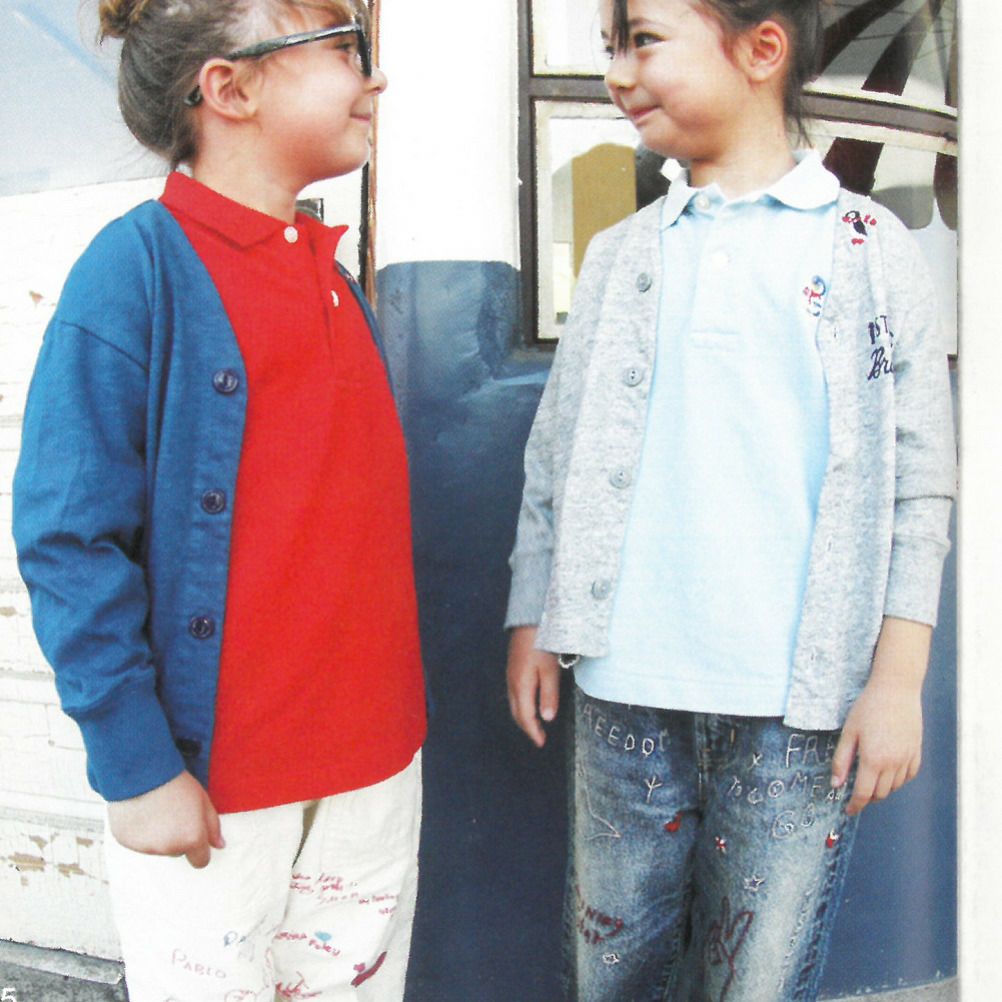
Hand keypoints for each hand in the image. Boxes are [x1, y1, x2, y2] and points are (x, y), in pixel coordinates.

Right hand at [108, 771, 224, 867]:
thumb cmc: (176, 783)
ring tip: (156, 810)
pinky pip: (138, 843)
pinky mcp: (127, 842)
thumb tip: (219, 845)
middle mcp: (169, 848)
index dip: (199, 850)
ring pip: (158, 847)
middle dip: (178, 838)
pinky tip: (141, 812)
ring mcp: (146, 847)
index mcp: (191, 838)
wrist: (142, 773)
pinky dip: (141, 832)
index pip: (200, 861)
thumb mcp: (203, 800)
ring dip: (159, 835)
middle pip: (178, 852)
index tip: (195, 837)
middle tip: (174, 813)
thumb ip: (213, 826)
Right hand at [507, 625, 560, 747]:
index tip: (542, 743)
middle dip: (527, 727)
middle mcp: (512, 683)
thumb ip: (549, 695)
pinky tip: (531, 702)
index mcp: (521, 686)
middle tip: (539, 737)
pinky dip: (522, 704)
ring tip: (536, 723)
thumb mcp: (550, 670)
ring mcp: (511, 675)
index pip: (525, 717)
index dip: (533, 732)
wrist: (529, 620)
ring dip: (524, 716)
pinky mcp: (513, 667)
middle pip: (517, 712)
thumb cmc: (542, 644)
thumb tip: (546, 719)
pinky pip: (515, 693)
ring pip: (515, 703)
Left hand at [831, 617, 930, 815]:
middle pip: (880, 793)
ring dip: (882, 790)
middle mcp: (893, 763)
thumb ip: (842, 760)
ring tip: (870, 783)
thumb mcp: (849, 732)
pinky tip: (889, 774)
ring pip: (895, 787)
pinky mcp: (917, 752)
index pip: (864, 793)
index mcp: (873, 760)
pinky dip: (898, 780)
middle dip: (867, 798)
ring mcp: (908, 758)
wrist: (896, 690)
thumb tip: (836, 785)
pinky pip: (909, 775)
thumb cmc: (868, 708)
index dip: (855, 805)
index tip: (848, 810)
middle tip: (856, 794)